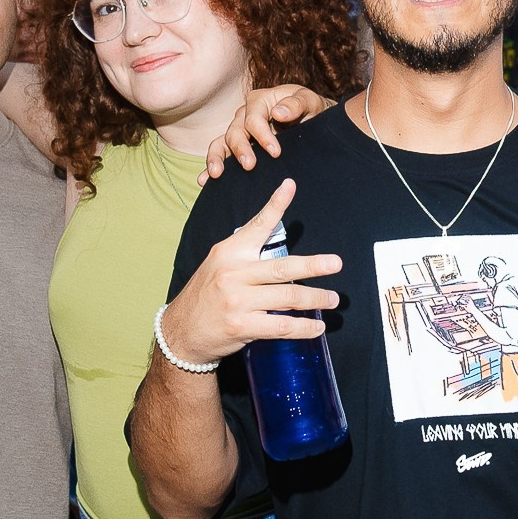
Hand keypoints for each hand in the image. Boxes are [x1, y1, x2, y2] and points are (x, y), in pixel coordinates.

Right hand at [159, 179, 340, 364]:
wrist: (181, 332)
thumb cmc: (205, 297)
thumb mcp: (218, 266)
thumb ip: (247, 258)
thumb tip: (284, 258)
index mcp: (229, 253)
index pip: (256, 225)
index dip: (275, 205)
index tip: (290, 186)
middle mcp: (234, 273)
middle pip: (283, 266)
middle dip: (314, 265)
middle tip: (335, 263)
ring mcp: (238, 300)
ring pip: (288, 296)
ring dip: (316, 298)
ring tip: (333, 298)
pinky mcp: (243, 325)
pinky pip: (282, 325)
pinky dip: (304, 328)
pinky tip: (317, 327)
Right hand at [207, 85, 331, 181]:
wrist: (311, 120)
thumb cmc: (310, 108)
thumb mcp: (309, 101)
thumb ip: (296, 105)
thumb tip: (278, 112)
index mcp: (260, 101)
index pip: (254, 118)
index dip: (262, 135)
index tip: (275, 152)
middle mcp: (244, 115)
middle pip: (235, 131)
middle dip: (241, 149)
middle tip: (249, 166)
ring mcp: (239, 131)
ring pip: (222, 143)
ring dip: (217, 158)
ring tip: (216, 175)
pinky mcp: (239, 147)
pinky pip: (221, 155)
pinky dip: (212, 166)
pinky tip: (205, 180)